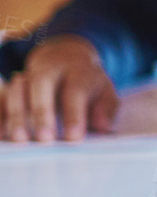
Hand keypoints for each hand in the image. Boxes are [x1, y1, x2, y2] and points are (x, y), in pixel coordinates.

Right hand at [0, 35, 117, 141]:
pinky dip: (0, 114)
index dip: (74, 113)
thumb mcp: (105, 92)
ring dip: (17, 114)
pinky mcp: (13, 85)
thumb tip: (102, 126)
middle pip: (42, 83)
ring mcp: (28, 74)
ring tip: (19, 139)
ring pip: (18, 89)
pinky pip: (2, 97)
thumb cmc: (88, 84)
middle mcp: (50, 68)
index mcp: (78, 69)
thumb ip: (106, 109)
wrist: (66, 57)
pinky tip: (1, 136)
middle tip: (44, 139)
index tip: (73, 137)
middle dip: (42, 112)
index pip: (76, 89)